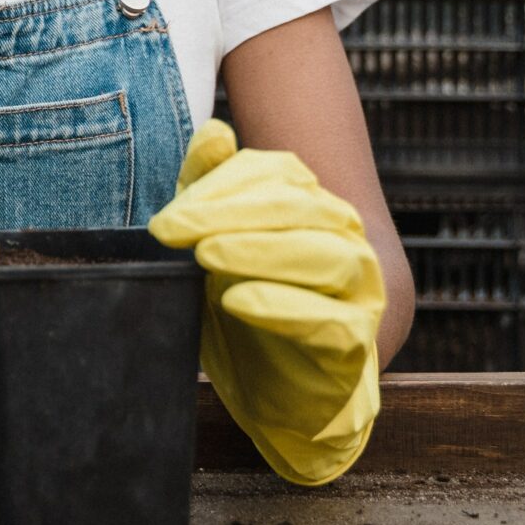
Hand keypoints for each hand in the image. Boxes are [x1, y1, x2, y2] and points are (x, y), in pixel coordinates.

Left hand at [148, 120, 383, 485]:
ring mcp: (359, 290)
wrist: (280, 395)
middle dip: (228, 214)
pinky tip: (238, 301)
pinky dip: (284, 308)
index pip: (276, 173)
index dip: (220, 186)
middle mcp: (345, 237)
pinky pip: (331, 321)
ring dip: (259, 251)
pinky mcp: (357, 343)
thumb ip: (210, 189)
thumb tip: (215, 130)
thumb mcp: (213, 246)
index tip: (165, 217)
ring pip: (326, 256)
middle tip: (170, 230)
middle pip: (297, 208)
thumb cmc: (246, 309)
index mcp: (313, 204)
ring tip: (207, 255)